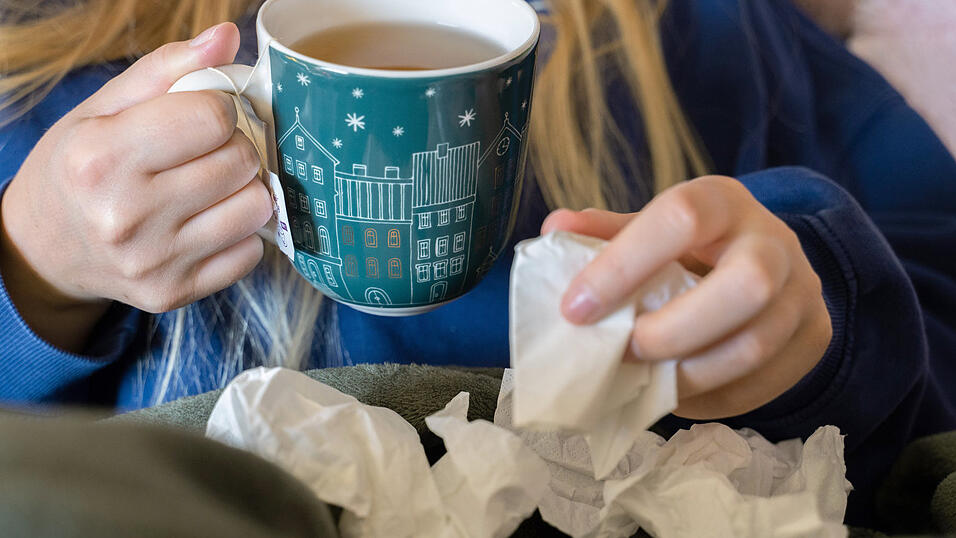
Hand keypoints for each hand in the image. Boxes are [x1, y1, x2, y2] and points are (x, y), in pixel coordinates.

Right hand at [0, 23, 272, 350]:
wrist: (42, 249)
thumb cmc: (77, 169)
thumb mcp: (103, 110)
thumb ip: (167, 70)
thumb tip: (228, 36)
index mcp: (102, 157)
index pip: (212, 117)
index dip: (219, 108)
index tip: (203, 115)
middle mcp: (127, 214)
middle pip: (240, 161)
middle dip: (234, 147)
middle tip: (206, 152)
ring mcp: (153, 261)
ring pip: (256, 208)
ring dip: (245, 190)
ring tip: (211, 186)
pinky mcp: (174, 293)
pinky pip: (250, 254)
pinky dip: (239, 234)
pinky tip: (207, 222)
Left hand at [541, 176, 832, 419]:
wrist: (769, 263)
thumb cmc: (694, 247)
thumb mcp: (654, 228)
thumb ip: (607, 233)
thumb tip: (554, 230)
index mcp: (724, 201)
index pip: (681, 218)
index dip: (624, 264)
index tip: (575, 308)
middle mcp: (775, 241)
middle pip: (746, 285)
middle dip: (674, 329)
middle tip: (626, 349)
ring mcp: (803, 292)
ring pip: (754, 345)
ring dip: (686, 374)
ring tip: (642, 379)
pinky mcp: (814, 338)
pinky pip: (762, 385)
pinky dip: (708, 398)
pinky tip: (673, 392)